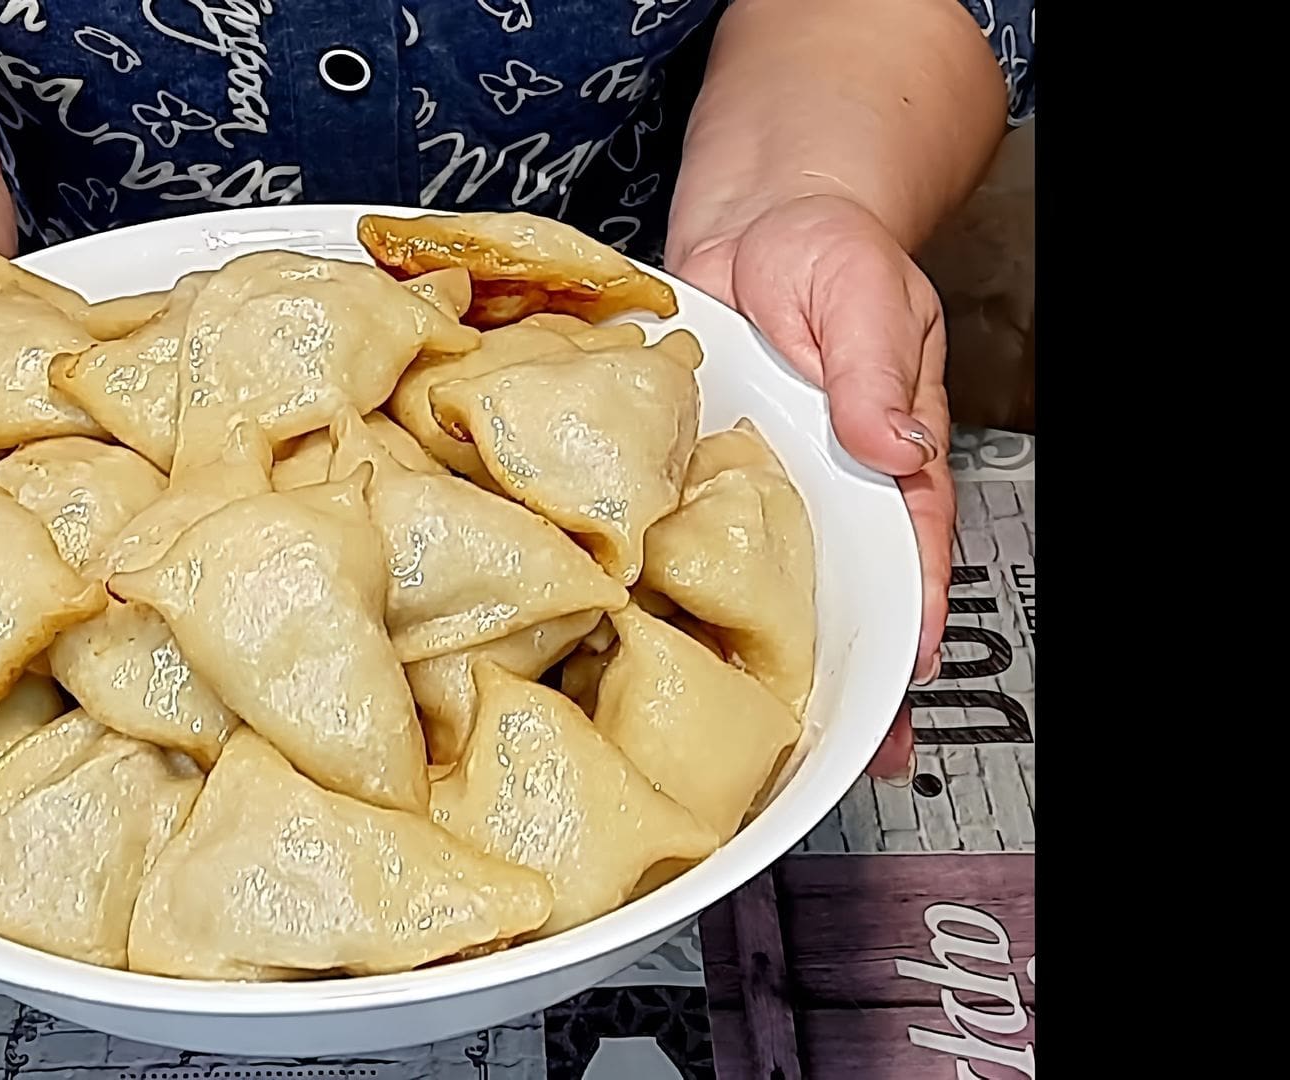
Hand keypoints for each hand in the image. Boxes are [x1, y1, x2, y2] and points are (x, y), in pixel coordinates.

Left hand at [666, 193, 952, 783]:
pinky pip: (678, 527)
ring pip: (753, 575)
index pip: (908, 552)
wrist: (752, 213)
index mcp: (885, 453)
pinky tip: (636, 627)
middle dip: (831, 672)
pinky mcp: (688, 466)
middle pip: (834, 590)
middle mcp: (820, 483)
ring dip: (740, 644)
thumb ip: (876, 371)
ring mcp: (752, 482)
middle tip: (818, 757)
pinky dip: (659, 576)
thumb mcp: (864, 296)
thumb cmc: (828, 248)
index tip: (898, 686)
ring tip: (723, 730)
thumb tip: (895, 442)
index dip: (906, 622)